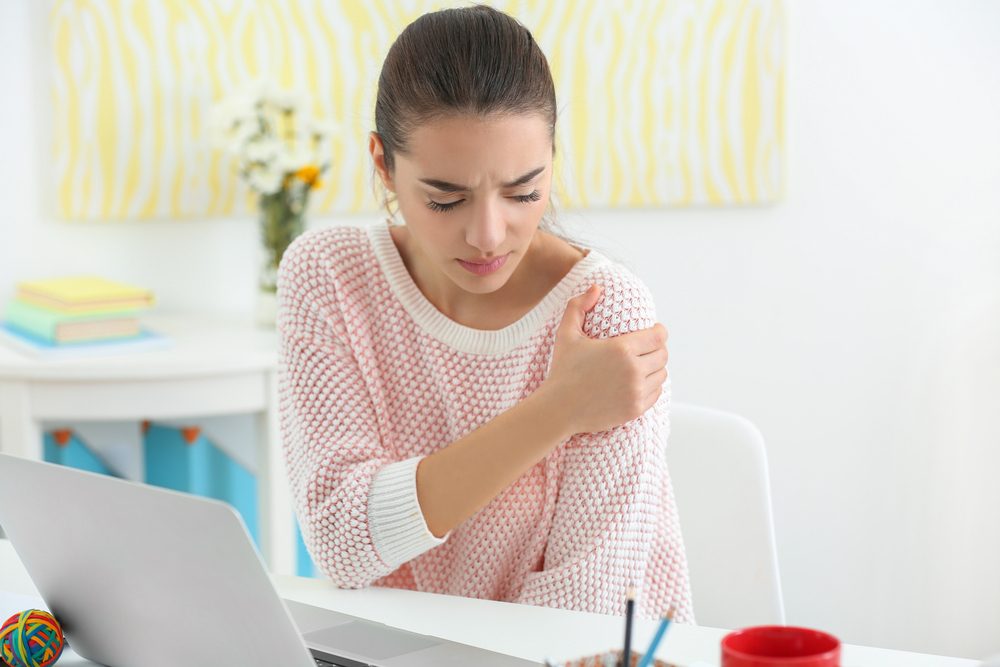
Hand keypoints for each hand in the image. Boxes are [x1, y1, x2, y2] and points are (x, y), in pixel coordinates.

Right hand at [542, 285, 668, 435]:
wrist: (558, 409)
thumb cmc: (562, 370)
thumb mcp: (566, 334)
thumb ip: (578, 306)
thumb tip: (596, 287)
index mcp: (621, 349)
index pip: (659, 336)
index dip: (659, 331)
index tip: (653, 330)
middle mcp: (634, 370)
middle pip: (663, 355)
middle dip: (656, 349)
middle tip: (645, 348)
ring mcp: (636, 392)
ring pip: (661, 374)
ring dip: (655, 368)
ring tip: (641, 364)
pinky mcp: (636, 409)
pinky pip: (656, 393)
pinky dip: (651, 387)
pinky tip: (637, 382)